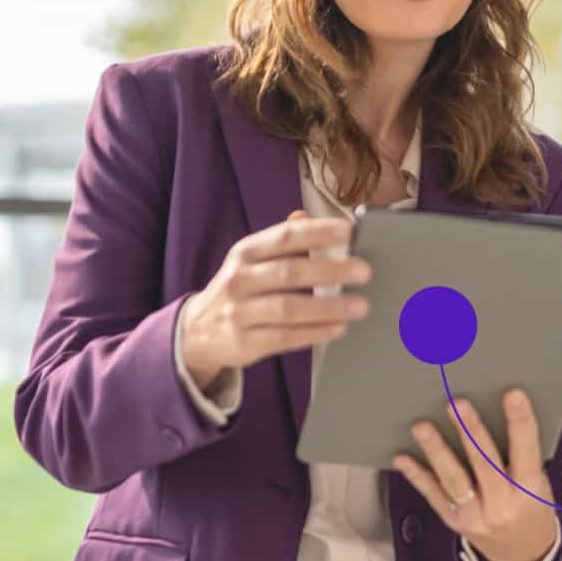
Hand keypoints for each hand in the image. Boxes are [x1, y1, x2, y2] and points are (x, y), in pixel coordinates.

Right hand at [177, 210, 372, 386]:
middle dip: (330, 270)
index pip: (285, 236)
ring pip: (288, 308)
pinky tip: (338, 328)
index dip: (319, 232)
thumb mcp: (252, 261)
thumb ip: (284, 243)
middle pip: (290, 272)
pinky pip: (285, 337)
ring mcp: (238, 312)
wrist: (197, 332)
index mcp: (245, 252)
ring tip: (360, 306)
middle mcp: (239, 279)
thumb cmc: (240, 290)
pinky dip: (315, 333)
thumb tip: (312, 217)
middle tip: (365, 271)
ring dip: (328, 306)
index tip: (351, 232)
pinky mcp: (244, 343)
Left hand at [392, 388, 558, 560]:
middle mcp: (502, 504)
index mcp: (529, 490)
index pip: (526, 451)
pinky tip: (402, 458)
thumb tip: (498, 412)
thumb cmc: (533, 508)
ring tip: (422, 427)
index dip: (520, 423)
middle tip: (456, 404)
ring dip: (436, 450)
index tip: (513, 394)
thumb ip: (522, 456)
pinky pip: (433, 495)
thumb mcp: (540, 484)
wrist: (522, 556)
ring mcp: (475, 516)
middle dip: (470, 431)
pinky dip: (417, 475)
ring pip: (453, 479)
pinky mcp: (454, 521)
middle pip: (484, 463)